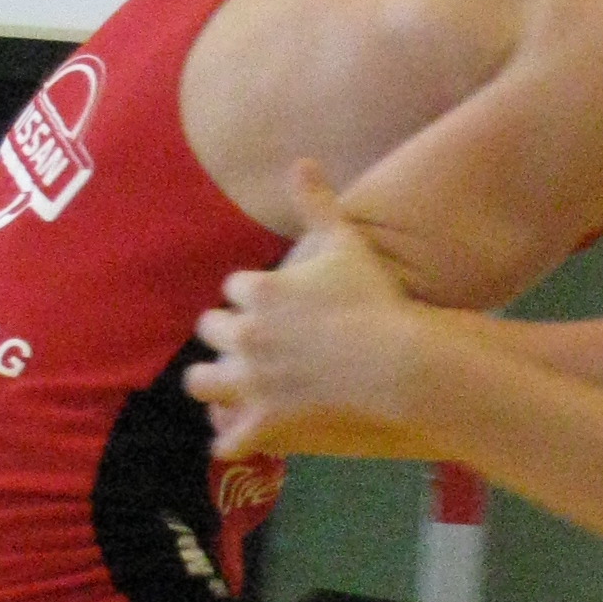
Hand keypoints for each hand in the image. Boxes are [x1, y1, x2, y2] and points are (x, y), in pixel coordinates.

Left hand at [187, 165, 421, 456]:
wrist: (400, 363)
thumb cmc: (376, 301)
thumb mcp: (347, 243)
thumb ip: (317, 203)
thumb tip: (300, 162)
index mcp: (258, 291)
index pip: (234, 289)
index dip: (252, 296)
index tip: (275, 304)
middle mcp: (244, 335)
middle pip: (211, 330)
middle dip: (229, 333)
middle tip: (254, 342)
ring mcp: (251, 382)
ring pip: (203, 382)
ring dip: (214, 381)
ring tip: (233, 384)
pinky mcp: (265, 422)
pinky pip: (228, 439)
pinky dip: (231, 438)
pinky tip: (242, 436)